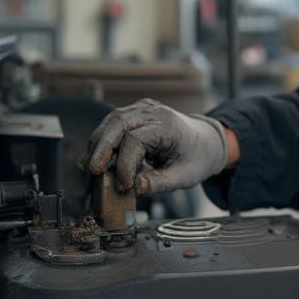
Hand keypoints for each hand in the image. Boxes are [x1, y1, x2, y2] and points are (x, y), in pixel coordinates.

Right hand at [84, 99, 229, 193]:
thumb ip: (158, 183)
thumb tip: (133, 189)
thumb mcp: (184, 176)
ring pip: (111, 121)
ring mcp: (143, 109)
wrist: (207, 140)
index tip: (123, 184)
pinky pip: (114, 123)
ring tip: (92, 167)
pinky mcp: (135, 113)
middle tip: (92, 170)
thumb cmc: (197, 157)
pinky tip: (99, 158)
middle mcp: (153, 111)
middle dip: (101, 148)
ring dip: (99, 144)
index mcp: (168, 124)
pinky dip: (104, 140)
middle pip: (118, 123)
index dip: (124, 163)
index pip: (136, 139)